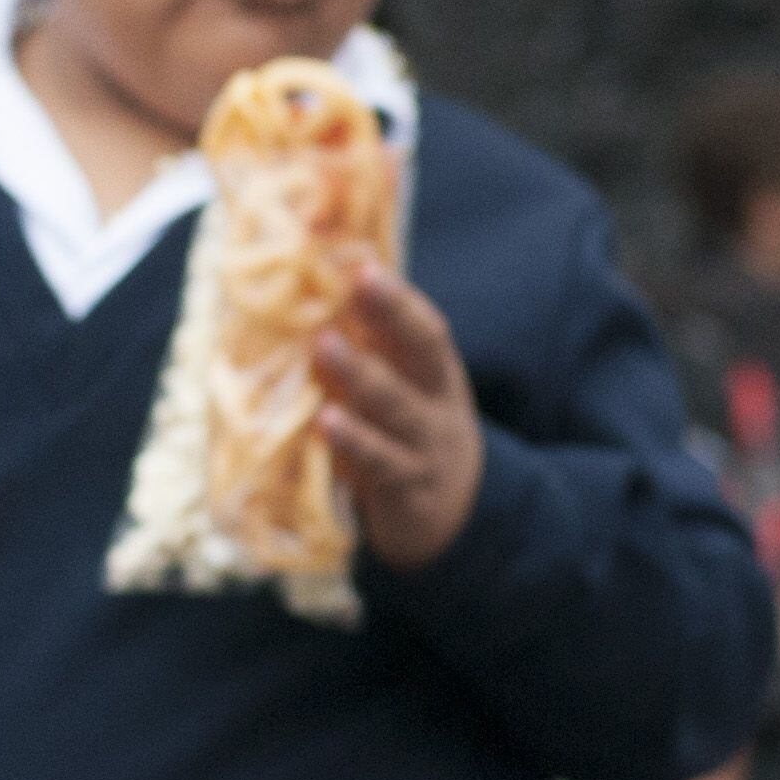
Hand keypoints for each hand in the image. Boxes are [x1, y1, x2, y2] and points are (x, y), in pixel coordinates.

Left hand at [316, 264, 487, 571]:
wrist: (454, 514)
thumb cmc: (410, 432)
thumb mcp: (409, 390)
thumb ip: (378, 348)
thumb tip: (326, 286)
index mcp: (438, 374)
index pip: (427, 329)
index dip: (399, 298)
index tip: (364, 266)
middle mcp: (440, 404)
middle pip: (423, 355)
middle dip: (390, 317)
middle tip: (349, 287)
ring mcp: (426, 447)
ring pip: (397, 408)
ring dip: (361, 375)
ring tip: (324, 346)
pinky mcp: (407, 489)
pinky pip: (379, 463)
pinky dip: (353, 441)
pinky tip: (324, 423)